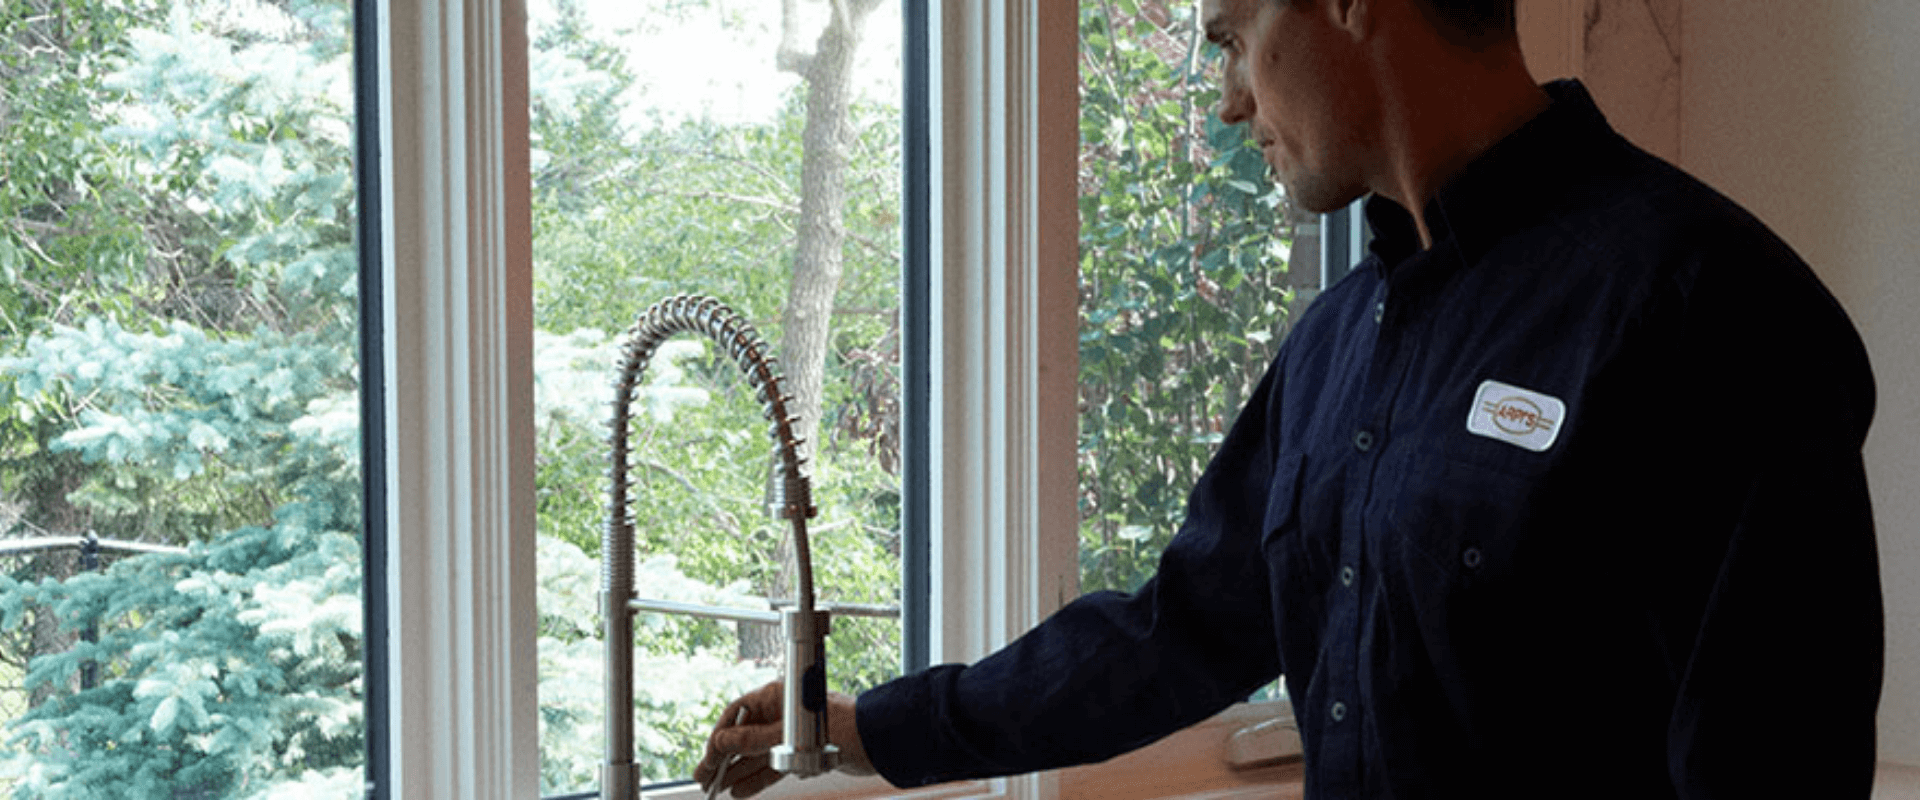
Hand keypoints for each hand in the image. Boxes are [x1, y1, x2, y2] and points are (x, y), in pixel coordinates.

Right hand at [694, 680, 871, 797]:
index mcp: (776, 697)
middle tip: (704, 778)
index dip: (719, 738)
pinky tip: (743, 790)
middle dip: (722, 758)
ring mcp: (792, 734)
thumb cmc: (841, 725)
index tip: (707, 759)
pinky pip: (773, 765)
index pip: (736, 715)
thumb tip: (721, 742)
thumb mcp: (789, 735)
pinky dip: (758, 778)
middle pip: (743, 736)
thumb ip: (753, 741)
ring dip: (738, 771)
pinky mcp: (804, 751)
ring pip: (757, 754)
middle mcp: (782, 713)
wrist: (880, 739)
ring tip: (719, 788)